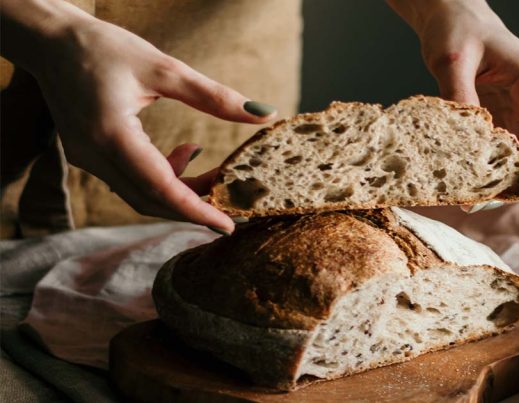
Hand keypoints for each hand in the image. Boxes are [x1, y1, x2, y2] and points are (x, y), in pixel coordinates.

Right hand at [2, 0, 275, 232]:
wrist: (51, 41)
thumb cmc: (104, 47)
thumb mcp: (164, 68)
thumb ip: (214, 97)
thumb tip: (264, 113)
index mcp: (111, 134)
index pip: (159, 188)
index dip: (196, 211)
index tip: (228, 225)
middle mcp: (94, 155)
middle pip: (150, 200)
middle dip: (194, 205)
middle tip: (232, 199)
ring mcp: (87, 160)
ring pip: (140, 194)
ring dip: (180, 191)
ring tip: (215, 172)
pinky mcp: (89, 156)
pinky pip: (130, 180)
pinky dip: (162, 177)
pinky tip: (185, 153)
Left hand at [389, 0, 518, 196]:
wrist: (454, 19)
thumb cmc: (458, 31)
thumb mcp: (452, 60)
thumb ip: (459, 96)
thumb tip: (464, 139)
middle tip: (486, 203)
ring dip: (507, 181)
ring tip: (475, 201)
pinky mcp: (509, 123)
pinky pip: (510, 155)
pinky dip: (495, 172)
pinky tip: (472, 186)